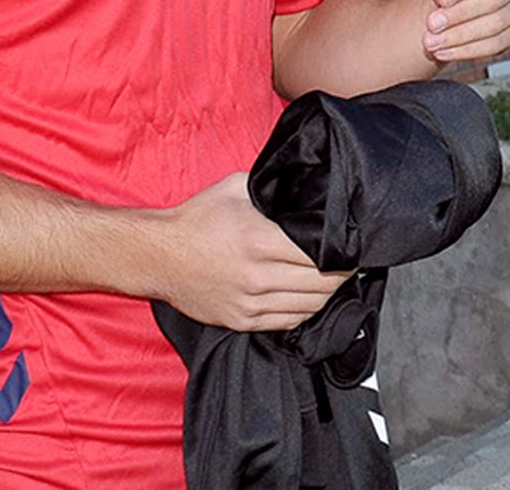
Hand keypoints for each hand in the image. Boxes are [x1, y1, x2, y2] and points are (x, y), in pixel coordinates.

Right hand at [149, 174, 348, 330]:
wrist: (157, 256)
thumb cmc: (196, 219)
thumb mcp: (237, 188)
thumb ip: (275, 188)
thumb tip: (308, 188)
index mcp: (260, 240)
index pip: (322, 254)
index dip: (344, 251)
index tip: (352, 244)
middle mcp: (257, 276)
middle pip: (323, 284)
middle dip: (342, 274)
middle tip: (350, 263)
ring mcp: (248, 303)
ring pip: (310, 306)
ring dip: (328, 294)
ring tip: (333, 280)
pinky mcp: (240, 321)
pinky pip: (288, 322)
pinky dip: (305, 311)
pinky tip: (309, 297)